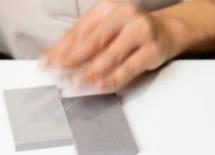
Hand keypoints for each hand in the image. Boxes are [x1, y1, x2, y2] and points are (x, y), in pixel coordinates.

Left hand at [43, 0, 182, 91]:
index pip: (78, 30)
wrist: (167, 30)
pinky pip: (128, 68)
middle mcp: (123, 15)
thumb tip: (58, 61)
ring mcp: (140, 31)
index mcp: (107, 7)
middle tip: (57, 75)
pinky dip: (112, 79)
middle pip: (92, 41)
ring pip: (110, 55)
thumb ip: (84, 42)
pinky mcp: (152, 50)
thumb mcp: (105, 29)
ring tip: (75, 84)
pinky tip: (99, 86)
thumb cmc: (131, 31)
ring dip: (90, 73)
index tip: (46, 64)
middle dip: (71, 61)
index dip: (59, 49)